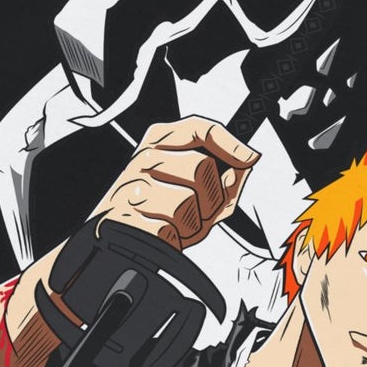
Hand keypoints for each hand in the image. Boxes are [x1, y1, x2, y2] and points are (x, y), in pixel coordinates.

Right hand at [93, 118, 259, 250]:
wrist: (118, 239)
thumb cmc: (159, 209)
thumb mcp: (194, 184)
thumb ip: (224, 173)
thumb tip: (244, 162)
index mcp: (160, 141)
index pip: (200, 128)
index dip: (230, 143)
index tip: (248, 157)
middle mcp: (145, 157)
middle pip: (203, 167)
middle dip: (212, 196)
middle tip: (201, 208)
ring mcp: (135, 184)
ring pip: (189, 200)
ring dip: (194, 221)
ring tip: (180, 222)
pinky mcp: (130, 214)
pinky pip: (172, 225)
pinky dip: (176, 235)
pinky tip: (165, 231)